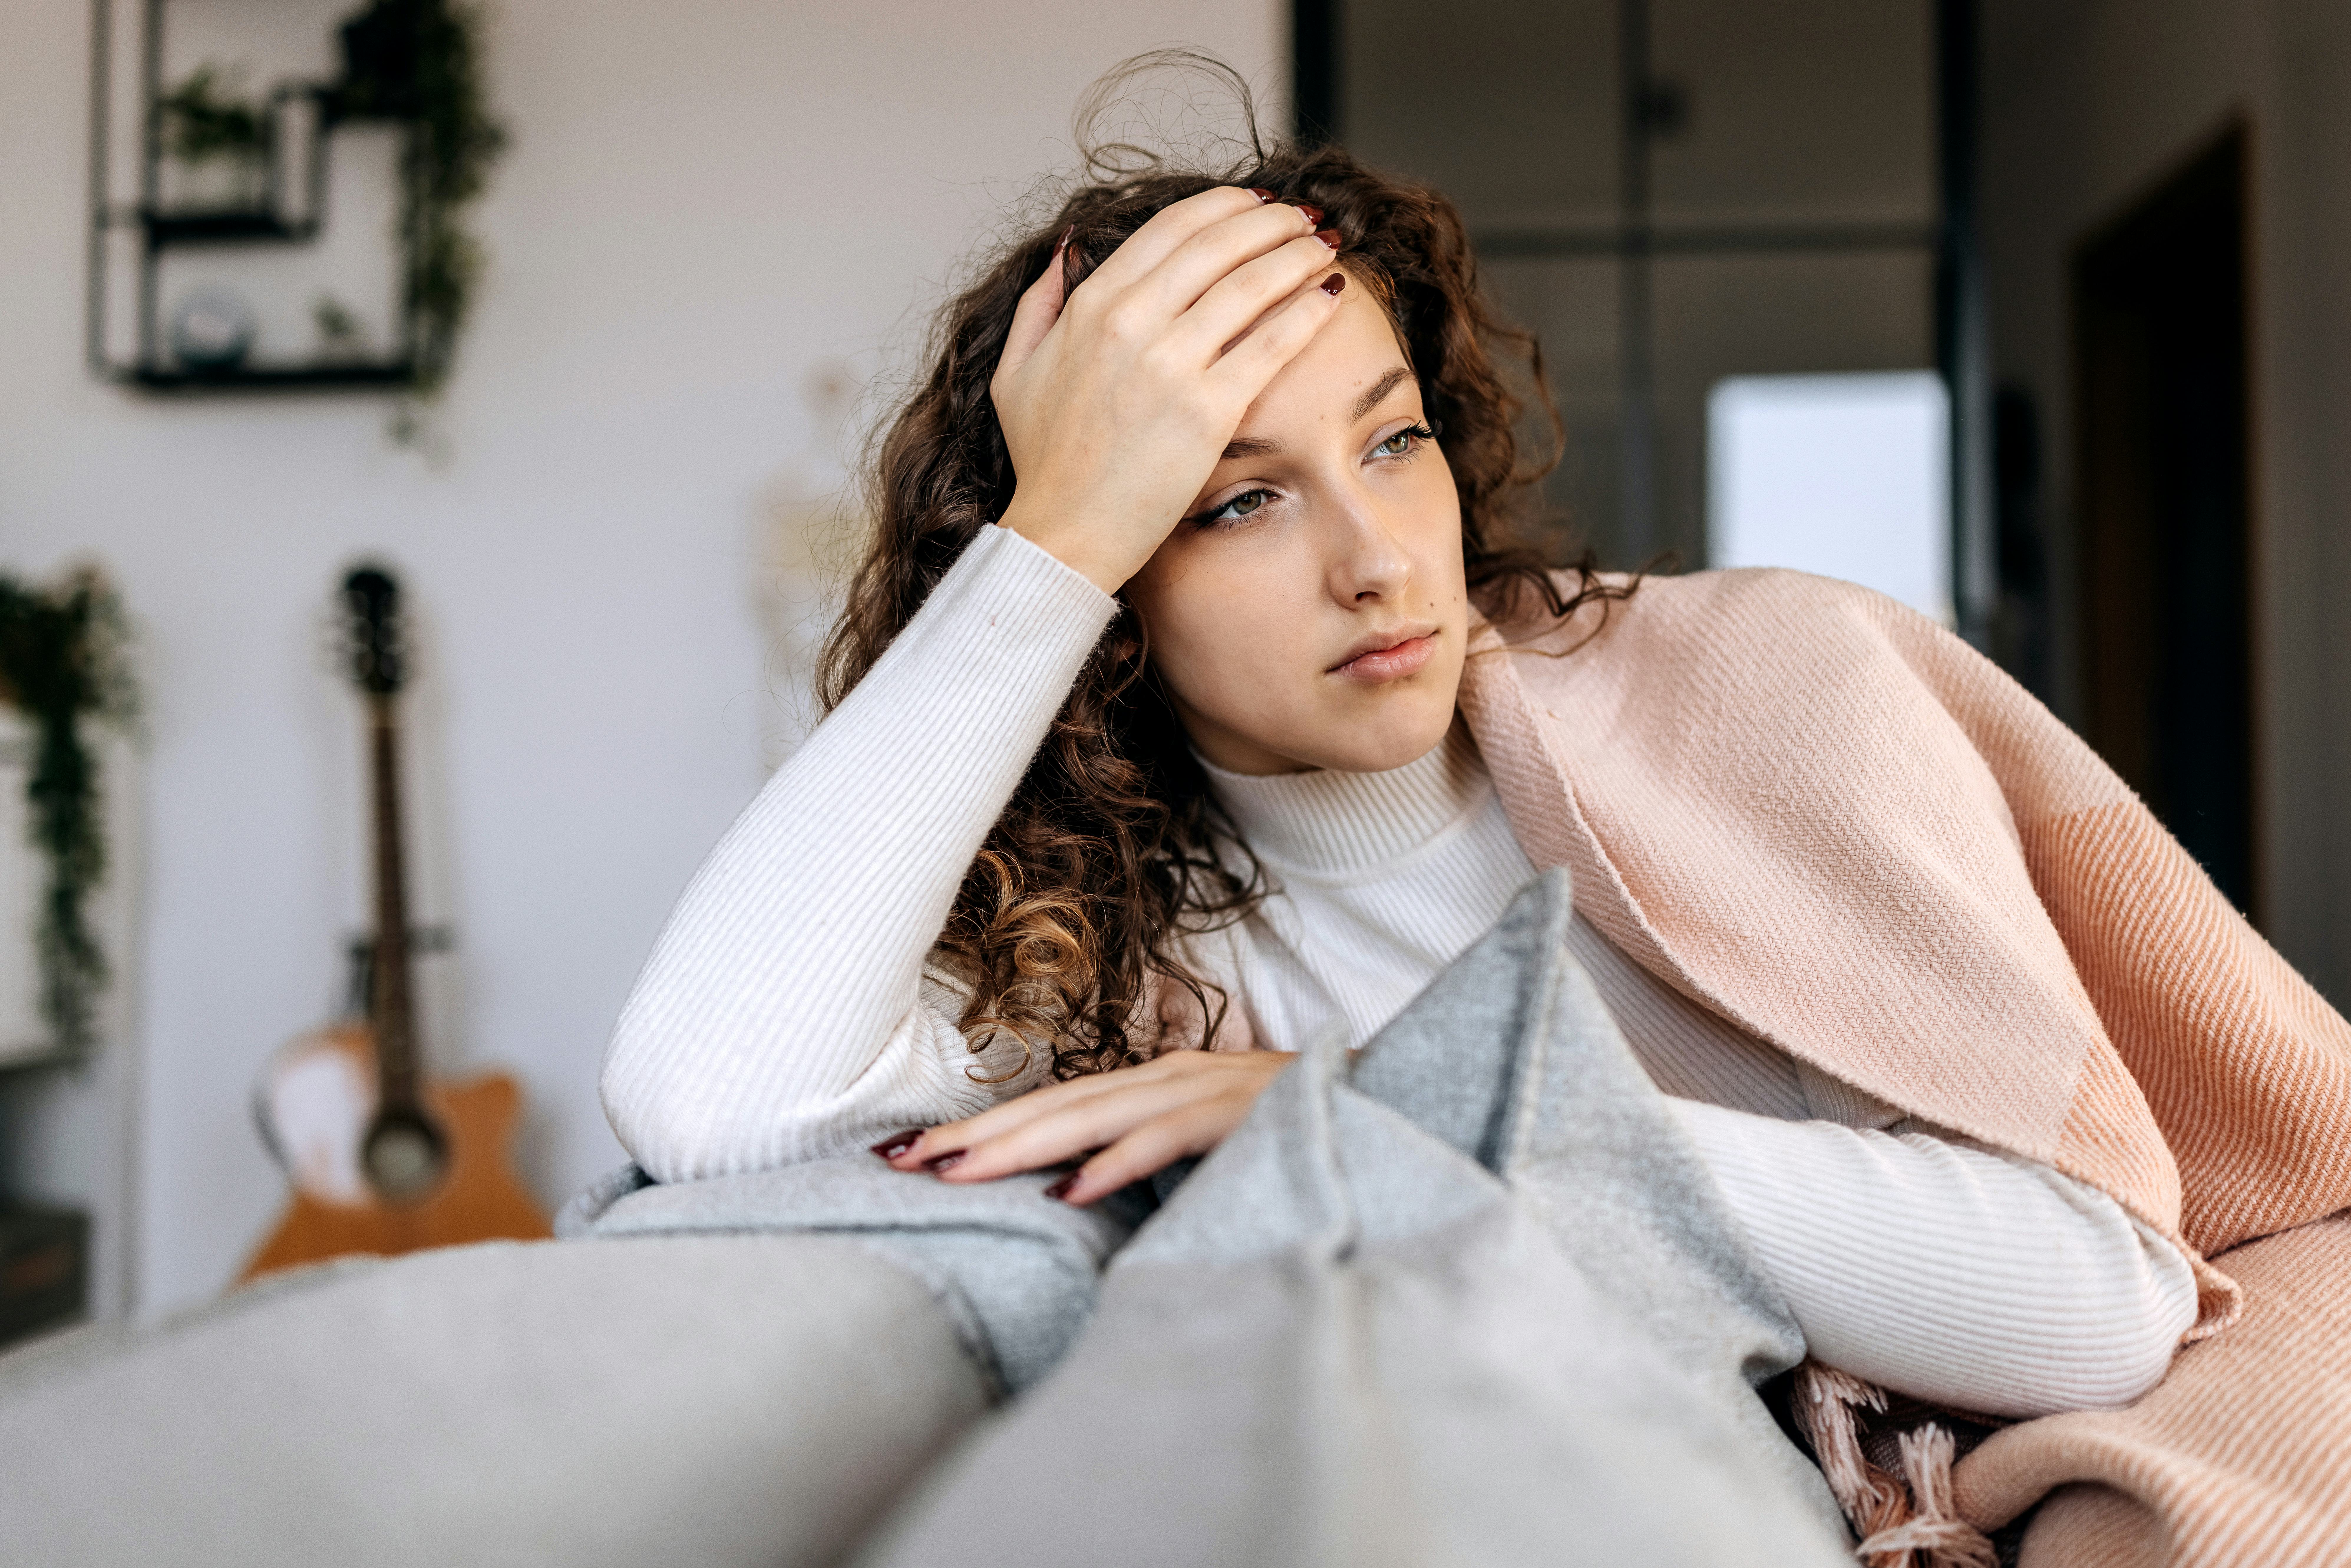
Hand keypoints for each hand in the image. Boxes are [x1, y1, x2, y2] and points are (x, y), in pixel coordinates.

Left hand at [872, 1049, 1294, 1203]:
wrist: (1392, 1102)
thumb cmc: (1295, 1126)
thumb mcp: (1207, 1137)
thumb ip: (1148, 1148)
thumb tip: (1078, 1178)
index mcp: (1157, 1081)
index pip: (1054, 1105)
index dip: (983, 1127)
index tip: (911, 1153)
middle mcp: (1172, 1075)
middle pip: (1057, 1105)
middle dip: (977, 1134)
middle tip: (904, 1160)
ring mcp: (1207, 1090)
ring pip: (1096, 1115)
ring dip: (1024, 1145)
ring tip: (959, 1172)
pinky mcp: (1243, 1114)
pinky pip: (1169, 1138)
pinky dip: (1119, 1161)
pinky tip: (1072, 1188)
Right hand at [990, 187, 1347, 592]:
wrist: (1064, 535)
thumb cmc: (1044, 463)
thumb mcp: (1017, 371)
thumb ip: (1039, 303)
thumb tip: (1067, 247)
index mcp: (1091, 306)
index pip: (1171, 228)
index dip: (1224, 205)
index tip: (1256, 202)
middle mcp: (1132, 323)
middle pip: (1220, 244)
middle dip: (1272, 222)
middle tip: (1303, 217)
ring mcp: (1172, 365)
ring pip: (1252, 284)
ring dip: (1298, 255)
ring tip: (1326, 247)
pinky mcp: (1209, 410)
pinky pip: (1272, 343)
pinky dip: (1307, 312)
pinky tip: (1330, 296)